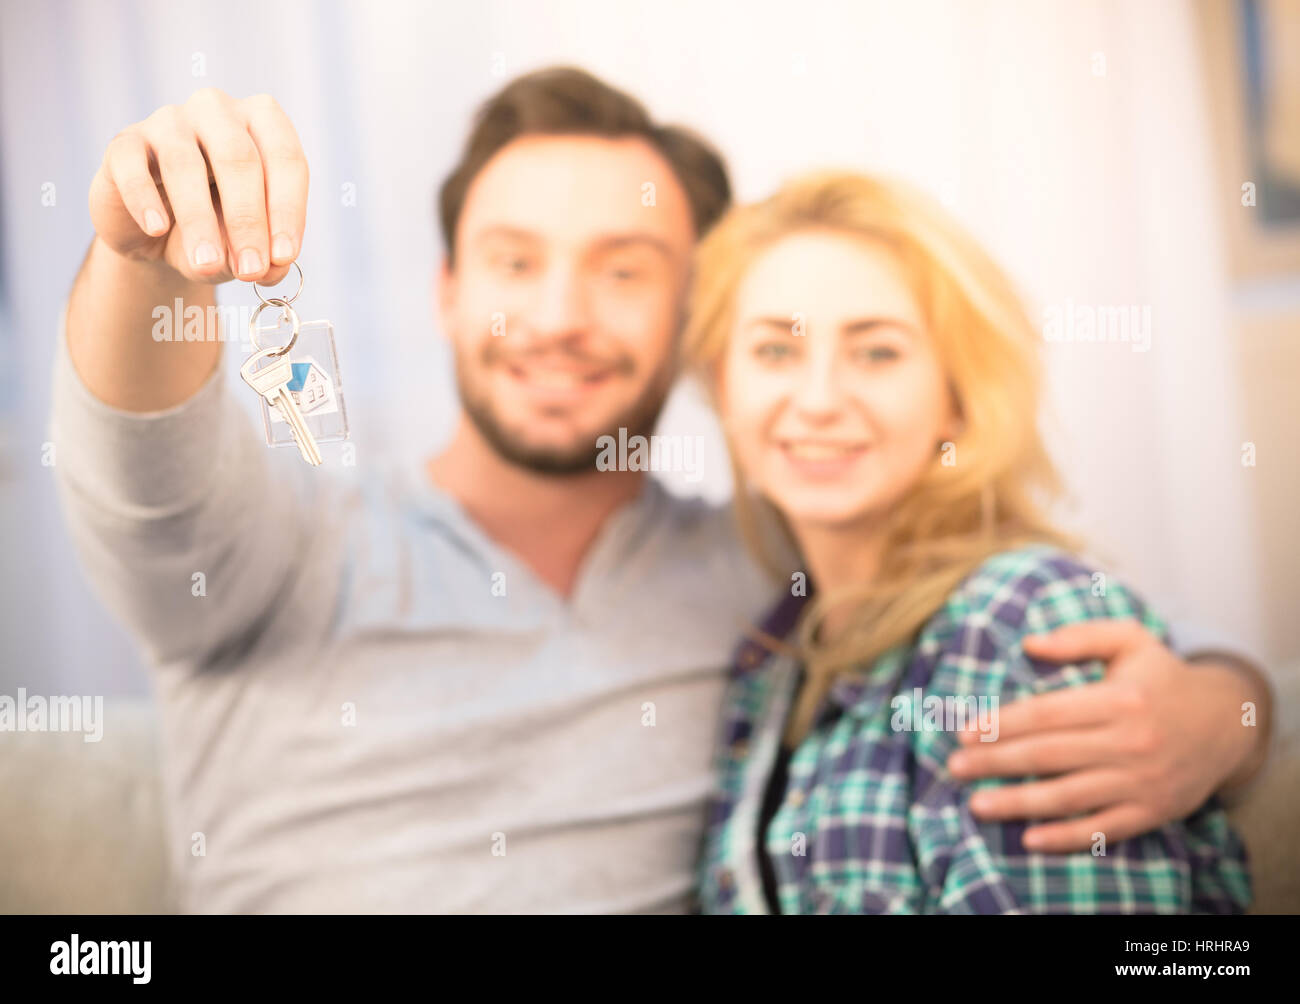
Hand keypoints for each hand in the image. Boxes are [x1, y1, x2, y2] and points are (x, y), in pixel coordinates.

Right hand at [88, 88, 307, 284]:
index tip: (283, 257)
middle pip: (239, 158)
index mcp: (262, 124)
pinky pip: (131, 165)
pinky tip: (156, 229)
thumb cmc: (218, 228)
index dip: (288, 210)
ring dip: (199, 220)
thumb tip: (274, 268)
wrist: (158, 234)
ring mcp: (168, 121)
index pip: (286, 159)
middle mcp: (217, 111)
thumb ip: (266, 258)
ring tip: (207, 265)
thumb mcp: (246, 246)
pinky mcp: (124, 142)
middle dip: (248, 220)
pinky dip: (144, 199)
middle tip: (250, 269)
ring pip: (185, 164)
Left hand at [945, 619, 1262, 852]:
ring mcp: (1142, 781)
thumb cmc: (1162, 677)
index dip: (1003, 723)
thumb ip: (1080, 637)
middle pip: (1049, 755)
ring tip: (977, 804)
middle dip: (996, 762)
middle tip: (954, 767)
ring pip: (1069, 796)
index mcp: (1120, 699)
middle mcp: (1131, 742)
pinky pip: (1103, 829)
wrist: (1227, 724)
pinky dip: (1066, 837)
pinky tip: (1029, 839)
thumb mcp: (1131, 640)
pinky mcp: (1152, 811)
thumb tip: (1028, 644)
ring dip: (1019, 803)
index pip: (1048, 714)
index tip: (965, 732)